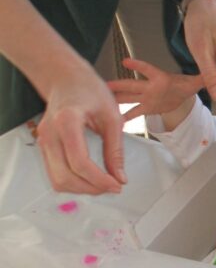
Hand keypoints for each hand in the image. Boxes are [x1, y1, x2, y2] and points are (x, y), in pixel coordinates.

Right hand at [35, 67, 126, 194]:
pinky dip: (73, 182)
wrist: (66, 78)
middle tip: (112, 186)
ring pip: (57, 180)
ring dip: (81, 189)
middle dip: (91, 188)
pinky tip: (90, 179)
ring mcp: (43, 141)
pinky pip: (55, 173)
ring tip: (103, 184)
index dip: (99, 180)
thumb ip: (115, 149)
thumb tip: (119, 177)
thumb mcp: (112, 116)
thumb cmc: (89, 90)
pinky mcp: (44, 146)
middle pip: (65, 176)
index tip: (117, 185)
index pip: (79, 162)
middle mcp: (50, 133)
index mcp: (67, 121)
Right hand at [108, 57, 202, 123]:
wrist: (181, 94)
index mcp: (160, 78)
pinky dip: (125, 117)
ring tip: (102, 100)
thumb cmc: (185, 85)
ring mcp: (146, 97)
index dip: (138, 66)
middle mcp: (150, 87)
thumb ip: (203, 78)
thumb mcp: (195, 82)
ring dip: (116, 99)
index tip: (125, 62)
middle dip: (119, 85)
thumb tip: (212, 75)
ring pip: (128, 98)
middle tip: (104, 84)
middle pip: (132, 85)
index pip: (148, 70)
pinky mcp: (146, 107)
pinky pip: (134, 112)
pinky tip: (114, 122)